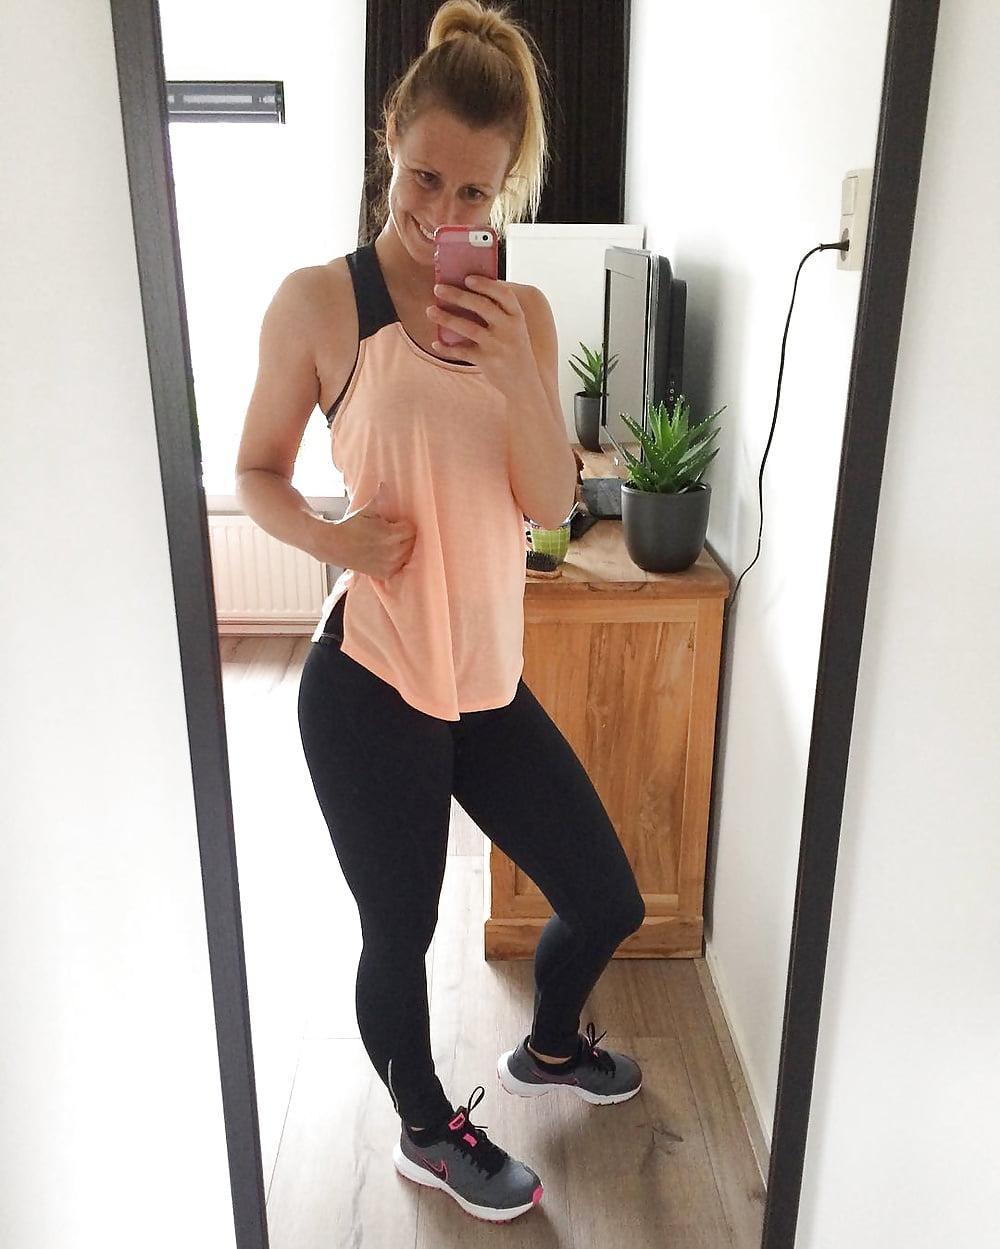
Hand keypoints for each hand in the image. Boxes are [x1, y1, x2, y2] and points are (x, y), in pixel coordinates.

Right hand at [328, 483, 415, 580]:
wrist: (334, 545)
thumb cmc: (351, 526)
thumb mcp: (366, 510)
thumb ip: (380, 498)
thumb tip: (384, 484)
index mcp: (391, 535)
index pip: (411, 529)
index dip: (404, 524)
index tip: (395, 523)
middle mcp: (393, 552)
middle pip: (412, 542)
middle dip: (405, 536)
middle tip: (392, 532)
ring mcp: (389, 565)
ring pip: (408, 555)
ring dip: (402, 548)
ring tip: (389, 542)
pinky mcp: (384, 573)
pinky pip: (399, 566)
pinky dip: (396, 560)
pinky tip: (387, 554)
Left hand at [425, 275, 538, 397]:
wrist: (524, 383)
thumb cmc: (513, 349)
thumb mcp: (514, 329)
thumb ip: (498, 312)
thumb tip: (467, 291)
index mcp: (517, 316)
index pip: (503, 294)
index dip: (485, 285)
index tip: (467, 278)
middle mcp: (510, 329)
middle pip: (482, 307)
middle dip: (458, 295)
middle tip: (437, 288)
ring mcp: (498, 346)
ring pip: (468, 328)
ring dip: (446, 318)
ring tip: (430, 310)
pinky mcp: (488, 362)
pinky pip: (462, 352)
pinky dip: (447, 348)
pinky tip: (435, 343)